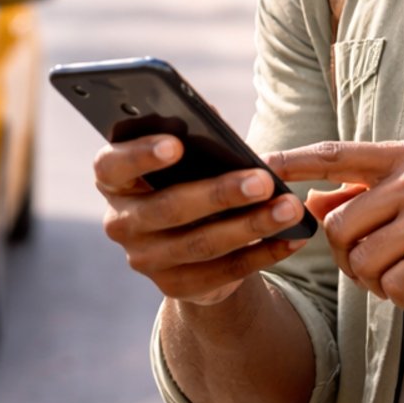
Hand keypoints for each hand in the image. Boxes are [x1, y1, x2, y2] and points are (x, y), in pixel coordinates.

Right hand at [93, 134, 308, 305]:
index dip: (140, 155)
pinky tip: (291, 237)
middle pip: (168, 208)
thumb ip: (191, 138)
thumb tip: (210, 116)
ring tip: (288, 208)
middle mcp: (120, 222)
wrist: (187, 239)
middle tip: (262, 181)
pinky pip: (223, 272)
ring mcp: (144, 260)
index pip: (112, 165)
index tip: (176, 144)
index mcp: (113, 179)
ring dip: (251, 225)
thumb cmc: (185, 176)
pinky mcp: (174, 287)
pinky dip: (262, 254)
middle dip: (219, 194)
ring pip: (201, 244)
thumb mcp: (184, 156)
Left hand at [270, 139, 403, 310]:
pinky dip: (403, 300)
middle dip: (348, 261)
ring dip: (378, 285)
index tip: (260, 165)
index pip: (337, 154)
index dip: (295, 162)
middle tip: (380, 272)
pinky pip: (394, 286)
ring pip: (363, 261)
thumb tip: (312, 201)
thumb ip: (374, 192)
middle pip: (339, 226)